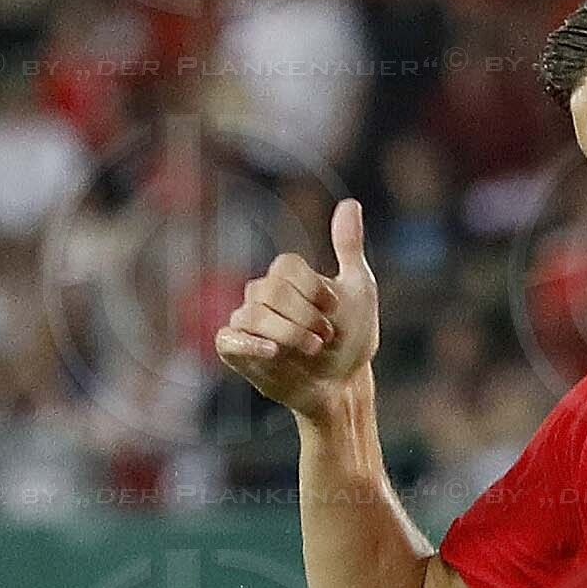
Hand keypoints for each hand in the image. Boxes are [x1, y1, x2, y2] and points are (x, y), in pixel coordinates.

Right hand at [215, 199, 379, 413]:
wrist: (343, 384)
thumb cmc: (352, 337)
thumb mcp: (359, 288)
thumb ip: (348, 247)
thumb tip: (350, 202)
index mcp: (287, 278)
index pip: (285, 266)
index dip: (312, 288)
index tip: (334, 309)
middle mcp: (263, 296)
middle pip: (269, 289)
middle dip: (303, 315)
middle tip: (326, 336)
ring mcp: (248, 323)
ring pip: (252, 315)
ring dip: (288, 333)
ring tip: (313, 349)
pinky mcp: (237, 352)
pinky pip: (227, 339)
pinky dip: (248, 344)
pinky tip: (274, 352)